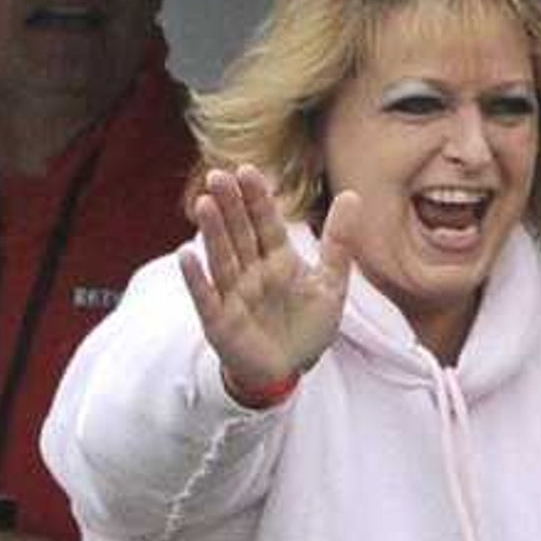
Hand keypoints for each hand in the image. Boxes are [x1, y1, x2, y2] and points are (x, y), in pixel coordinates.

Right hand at [179, 166, 358, 402]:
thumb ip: (338, 242)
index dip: (257, 199)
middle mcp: (251, 270)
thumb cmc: (304, 326)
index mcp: (277, 259)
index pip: (266, 223)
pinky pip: (206, 296)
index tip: (248, 170)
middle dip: (230, 206)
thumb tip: (353, 195)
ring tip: (205, 204)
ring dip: (213, 232)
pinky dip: (197, 278)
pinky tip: (186, 255)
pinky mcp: (220, 319)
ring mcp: (233, 293)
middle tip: (219, 176)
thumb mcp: (330, 284)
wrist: (288, 370)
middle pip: (240, 233)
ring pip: (222, 258)